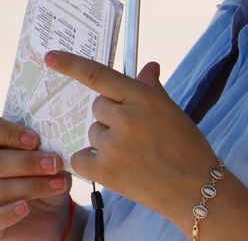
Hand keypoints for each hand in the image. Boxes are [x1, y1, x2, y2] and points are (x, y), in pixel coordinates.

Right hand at [0, 115, 75, 240]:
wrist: (47, 216)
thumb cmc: (41, 178)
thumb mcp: (47, 162)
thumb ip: (46, 153)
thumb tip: (53, 152)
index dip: (11, 132)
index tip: (36, 140)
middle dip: (28, 163)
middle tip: (54, 164)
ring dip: (31, 186)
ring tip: (58, 185)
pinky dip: (9, 213)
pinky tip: (26, 208)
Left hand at [45, 52, 218, 226]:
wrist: (198, 190)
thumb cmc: (187, 147)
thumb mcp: (171, 111)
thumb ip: (151, 88)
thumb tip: (148, 66)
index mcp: (142, 97)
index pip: (97, 74)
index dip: (70, 64)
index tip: (50, 56)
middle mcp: (125, 117)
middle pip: (98, 107)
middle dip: (111, 117)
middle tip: (135, 134)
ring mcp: (114, 145)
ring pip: (93, 132)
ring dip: (105, 141)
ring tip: (133, 155)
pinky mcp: (106, 171)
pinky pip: (81, 157)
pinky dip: (91, 162)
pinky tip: (113, 167)